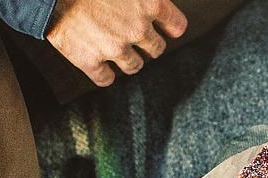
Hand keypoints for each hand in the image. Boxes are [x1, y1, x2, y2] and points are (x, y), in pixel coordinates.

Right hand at [46, 0, 188, 86]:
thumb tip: (149, 0)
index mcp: (150, 3)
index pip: (177, 26)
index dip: (169, 28)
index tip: (164, 29)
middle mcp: (137, 29)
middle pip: (157, 49)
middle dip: (147, 44)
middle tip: (134, 36)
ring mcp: (114, 47)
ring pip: (134, 67)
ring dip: (128, 60)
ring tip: (116, 49)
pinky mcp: (90, 60)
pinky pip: (105, 79)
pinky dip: (103, 74)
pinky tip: (99, 65)